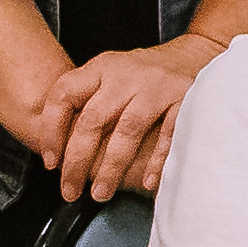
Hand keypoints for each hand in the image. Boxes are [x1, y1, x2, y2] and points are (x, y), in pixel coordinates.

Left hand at [43, 39, 206, 200]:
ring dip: (111, 168)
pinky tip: (146, 182)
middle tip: (70, 190)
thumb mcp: (112, 75)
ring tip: (101, 192)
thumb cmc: (146, 75)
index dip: (51, 131)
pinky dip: (156, 161)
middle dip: (77, 161)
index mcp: (101, 68)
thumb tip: (58, 152)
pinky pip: (167, 134)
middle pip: (92, 120)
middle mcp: (126, 75)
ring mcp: (156, 86)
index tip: (51, 162)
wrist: (196, 54)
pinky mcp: (184, 98)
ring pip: (127, 131)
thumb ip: (88, 101)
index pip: (64, 94)